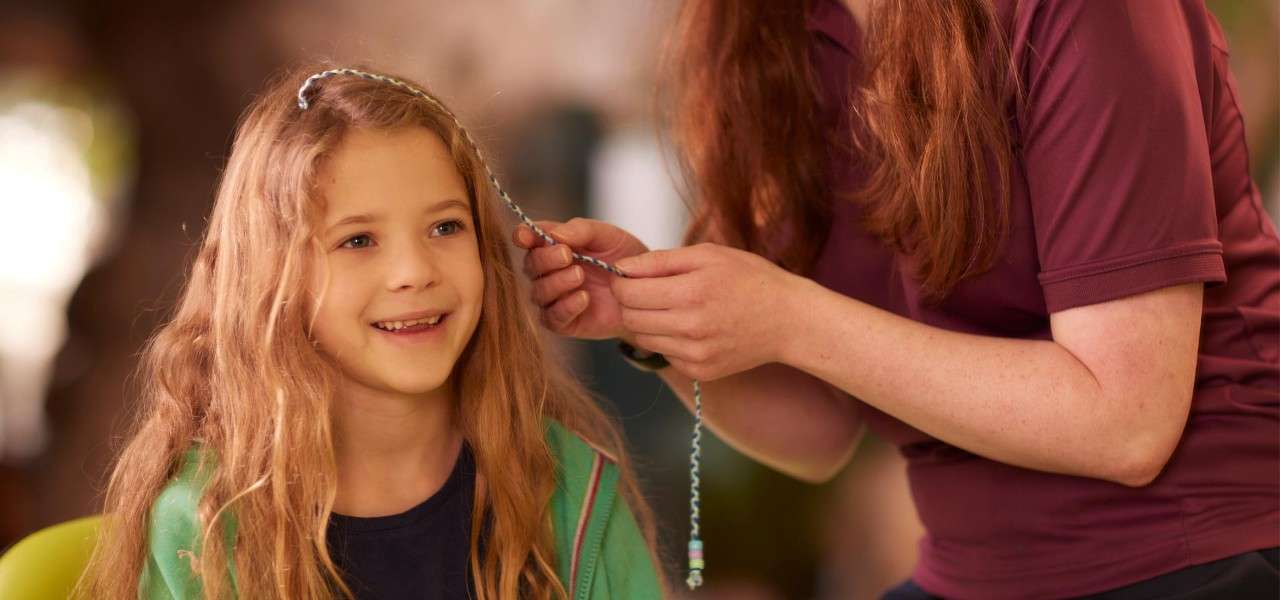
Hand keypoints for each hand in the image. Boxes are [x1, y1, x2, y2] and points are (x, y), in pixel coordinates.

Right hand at [513, 218, 648, 338]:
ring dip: (556, 282)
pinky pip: (553, 318)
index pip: (527, 239)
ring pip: (538, 292)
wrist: (646, 289)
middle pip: (530, 265)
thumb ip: (580, 230)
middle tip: (567, 255)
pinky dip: (566, 307)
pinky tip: (584, 298)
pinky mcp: (564, 322)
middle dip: (545, 259)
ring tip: (580, 275)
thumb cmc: (624, 258)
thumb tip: (554, 235)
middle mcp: (548, 272)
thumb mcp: (606, 235)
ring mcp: (554, 298)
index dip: (522, 236)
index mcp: (552, 245)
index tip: (526, 236)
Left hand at [611, 243, 808, 380]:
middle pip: (630, 318)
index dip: (622, 283)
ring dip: (648, 322)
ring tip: (673, 307)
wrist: (788, 319)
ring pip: (643, 339)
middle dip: (631, 303)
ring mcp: (696, 354)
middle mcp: (691, 328)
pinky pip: (664, 354)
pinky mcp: (700, 371)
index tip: (631, 277)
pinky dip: (669, 339)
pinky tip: (691, 326)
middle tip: (650, 291)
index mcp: (691, 293)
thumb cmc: (750, 279)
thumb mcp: (708, 254)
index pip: (628, 293)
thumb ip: (659, 261)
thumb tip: (620, 268)